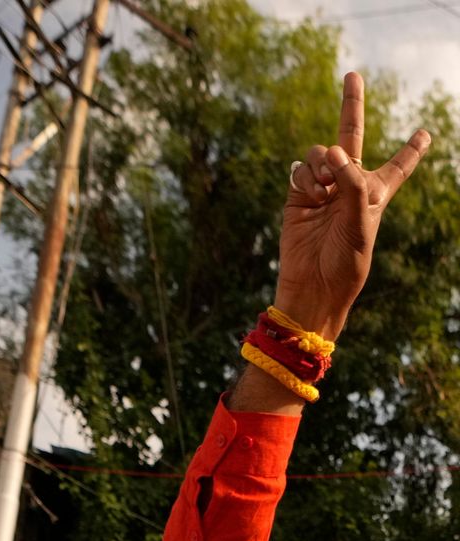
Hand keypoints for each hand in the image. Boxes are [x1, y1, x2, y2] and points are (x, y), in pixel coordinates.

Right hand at [277, 72, 430, 339]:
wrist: (311, 284)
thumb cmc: (345, 261)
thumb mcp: (360, 224)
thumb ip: (351, 184)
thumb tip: (333, 152)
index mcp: (376, 193)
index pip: (399, 165)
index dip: (412, 149)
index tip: (426, 133)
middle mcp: (349, 186)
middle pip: (352, 138)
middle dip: (352, 105)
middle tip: (352, 74)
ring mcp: (320, 189)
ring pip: (320, 154)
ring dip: (322, 162)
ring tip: (323, 186)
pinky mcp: (296, 197)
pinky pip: (299, 170)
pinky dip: (304, 176)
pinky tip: (309, 193)